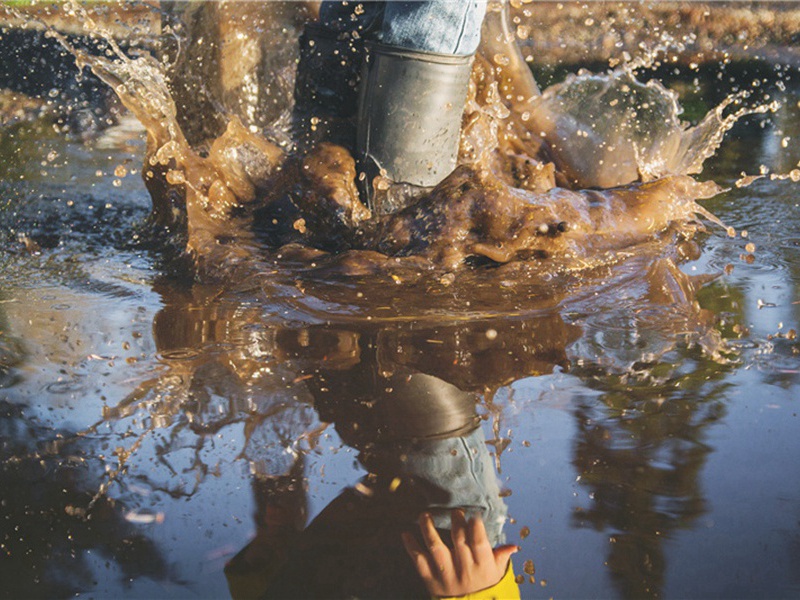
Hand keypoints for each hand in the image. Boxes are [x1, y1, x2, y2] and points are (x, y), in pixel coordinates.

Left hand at [402, 509, 517, 596]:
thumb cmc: (485, 588)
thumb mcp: (497, 574)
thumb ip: (501, 557)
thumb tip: (514, 546)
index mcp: (482, 564)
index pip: (478, 540)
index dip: (475, 525)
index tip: (473, 514)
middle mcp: (463, 568)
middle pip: (458, 539)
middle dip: (456, 521)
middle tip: (454, 511)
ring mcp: (445, 573)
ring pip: (435, 546)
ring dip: (428, 529)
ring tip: (425, 515)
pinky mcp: (430, 579)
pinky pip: (419, 560)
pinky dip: (411, 547)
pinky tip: (406, 533)